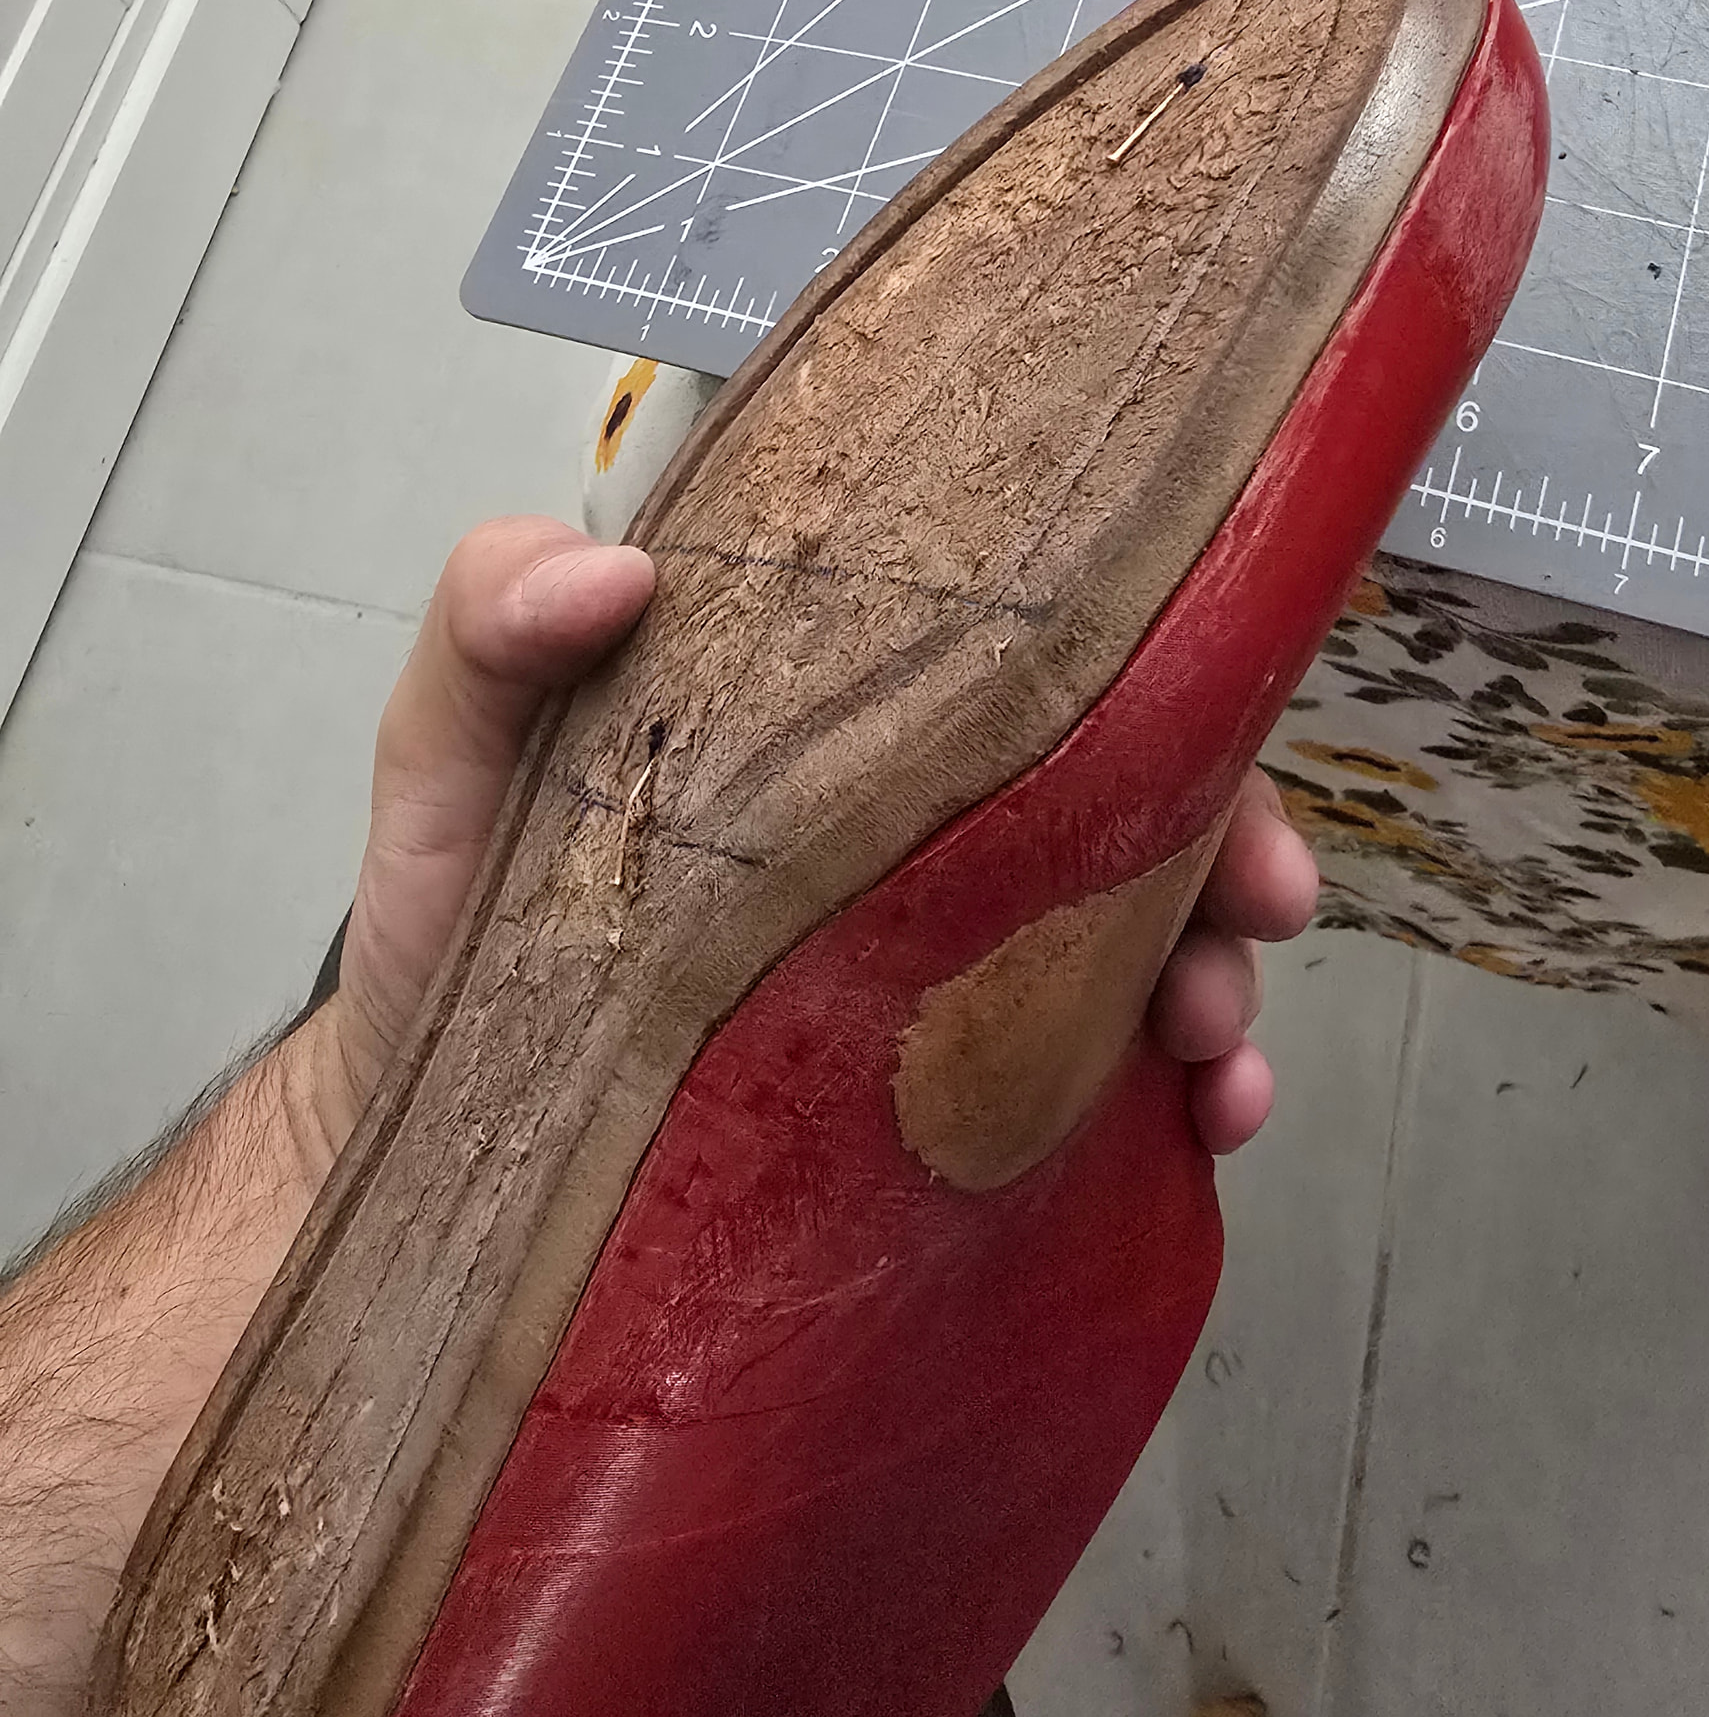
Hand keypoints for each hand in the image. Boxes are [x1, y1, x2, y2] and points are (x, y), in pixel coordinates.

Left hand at [327, 520, 1314, 1158]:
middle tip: (1261, 906)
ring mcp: (955, 971)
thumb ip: (489, 625)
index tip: (1208, 706)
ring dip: (1223, 979)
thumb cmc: (457, 918)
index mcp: (848, 719)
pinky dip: (1199, 1099)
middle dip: (1234, 838)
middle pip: (1131, 798)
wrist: (439, 1147)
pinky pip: (1119, 1091)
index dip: (1144, 665)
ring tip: (1215, 1047)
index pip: (1026, 658)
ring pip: (1152, 943)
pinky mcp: (961, 1104)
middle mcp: (928, 832)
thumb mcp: (452, 749)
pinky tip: (1209, 1126)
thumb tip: (616, 568)